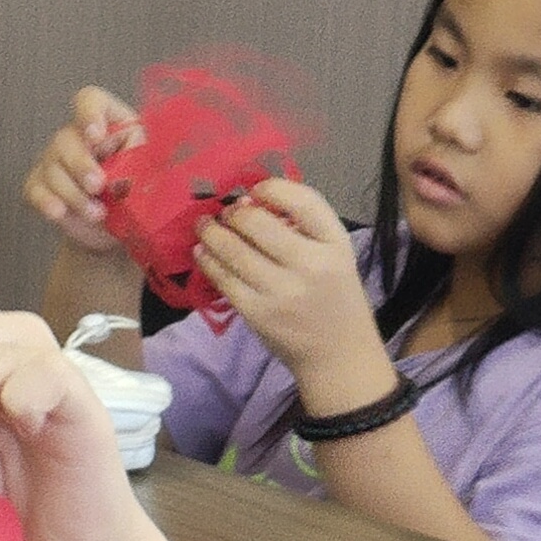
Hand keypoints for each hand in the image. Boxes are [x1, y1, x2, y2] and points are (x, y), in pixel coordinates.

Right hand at [22, 86, 142, 252]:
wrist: (118, 224)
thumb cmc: (136, 189)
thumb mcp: (148, 170)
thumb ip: (138, 163)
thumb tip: (124, 176)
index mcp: (107, 121)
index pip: (89, 100)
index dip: (89, 113)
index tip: (97, 136)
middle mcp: (75, 136)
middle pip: (66, 139)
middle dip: (81, 165)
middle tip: (97, 186)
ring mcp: (53, 160)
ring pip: (53, 170)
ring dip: (74, 195)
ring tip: (97, 214)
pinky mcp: (39, 185)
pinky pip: (36, 190)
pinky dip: (47, 202)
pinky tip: (61, 213)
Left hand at [195, 179, 388, 410]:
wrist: (337, 354)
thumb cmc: (333, 297)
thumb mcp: (335, 254)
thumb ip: (304, 227)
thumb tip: (250, 200)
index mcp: (336, 244)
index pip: (304, 201)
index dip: (272, 187)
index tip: (255, 189)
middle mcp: (311, 264)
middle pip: (258, 223)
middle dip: (234, 212)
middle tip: (225, 211)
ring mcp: (282, 291)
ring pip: (234, 250)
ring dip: (212, 232)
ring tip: (204, 226)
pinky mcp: (257, 312)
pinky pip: (224, 279)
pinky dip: (208, 261)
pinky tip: (203, 252)